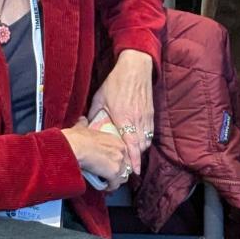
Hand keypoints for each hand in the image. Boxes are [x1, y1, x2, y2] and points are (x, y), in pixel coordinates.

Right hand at [62, 117, 129, 190]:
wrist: (74, 146)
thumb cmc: (75, 137)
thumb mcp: (82, 127)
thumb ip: (84, 124)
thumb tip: (82, 120)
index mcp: (115, 139)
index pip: (123, 153)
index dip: (117, 160)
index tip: (110, 164)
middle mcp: (121, 149)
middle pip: (126, 165)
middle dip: (119, 171)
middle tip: (109, 175)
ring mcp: (119, 161)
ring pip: (123, 176)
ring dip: (115, 180)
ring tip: (106, 182)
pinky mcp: (114, 172)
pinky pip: (115, 184)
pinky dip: (110, 187)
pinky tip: (104, 187)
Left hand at [90, 49, 154, 174]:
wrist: (135, 68)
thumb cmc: (116, 82)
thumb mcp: (100, 98)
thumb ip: (95, 114)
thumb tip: (88, 125)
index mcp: (123, 118)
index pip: (131, 145)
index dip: (134, 160)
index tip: (134, 171)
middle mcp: (137, 120)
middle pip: (141, 146)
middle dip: (137, 158)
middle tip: (130, 167)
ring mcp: (146, 116)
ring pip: (147, 140)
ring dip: (141, 149)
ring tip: (134, 156)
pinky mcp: (151, 112)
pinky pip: (150, 131)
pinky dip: (146, 139)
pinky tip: (140, 141)